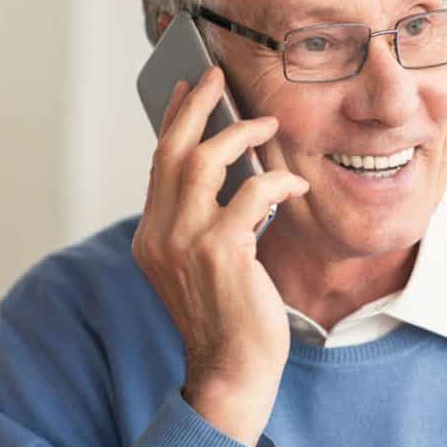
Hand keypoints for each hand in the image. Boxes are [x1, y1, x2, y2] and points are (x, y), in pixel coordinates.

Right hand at [131, 66, 308, 445]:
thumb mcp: (200, 262)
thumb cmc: (226, 314)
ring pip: (204, 162)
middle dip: (194, 106)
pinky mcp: (221, 251)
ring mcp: (185, 242)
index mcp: (151, 236)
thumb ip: (201, 219)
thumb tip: (227, 167)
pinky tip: (295, 181)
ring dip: (238, 134)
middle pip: (172, 151)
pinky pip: (251, 193)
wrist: (232, 370)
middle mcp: (159, 235)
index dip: (173, 122)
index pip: (159, 164)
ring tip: (266, 123)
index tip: (186, 89)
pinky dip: (276, 179)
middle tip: (215, 76)